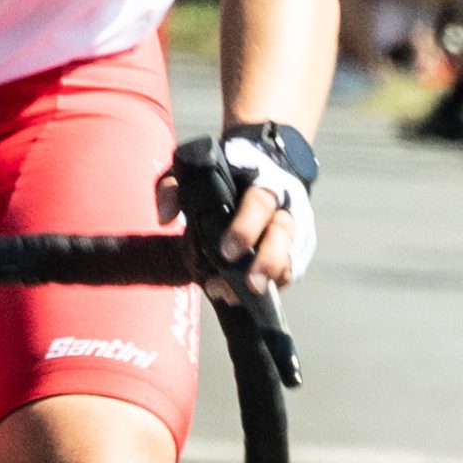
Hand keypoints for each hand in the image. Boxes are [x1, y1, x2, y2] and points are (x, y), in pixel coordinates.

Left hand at [164, 134, 316, 291]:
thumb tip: (165, 217)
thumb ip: (174, 186)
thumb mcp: (196, 169)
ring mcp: (295, 227)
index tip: (227, 252)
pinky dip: (273, 285)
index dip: (246, 227)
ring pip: (291, 255)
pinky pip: (291, 270)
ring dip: (268, 279)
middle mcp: (284, 203)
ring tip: (238, 296)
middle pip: (283, 232)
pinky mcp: (298, 248)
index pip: (260, 202)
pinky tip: (248, 296)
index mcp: (261, 180)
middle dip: (267, 261)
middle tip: (248, 284)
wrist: (266, 165)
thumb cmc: (225, 172)